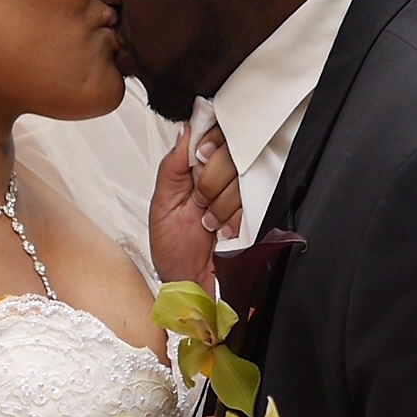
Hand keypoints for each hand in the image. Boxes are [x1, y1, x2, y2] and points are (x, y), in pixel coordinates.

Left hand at [149, 126, 240, 290]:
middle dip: (211, 182)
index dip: (210, 142)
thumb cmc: (172, 250)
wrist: (189, 284)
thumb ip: (172, 166)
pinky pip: (253, 203)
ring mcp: (238, 196)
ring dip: (222, 206)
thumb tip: (186, 131)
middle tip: (199, 202)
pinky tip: (224, 232)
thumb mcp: (161, 205)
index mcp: (194, 171)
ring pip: (242, 178)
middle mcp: (219, 179)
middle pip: (231, 154)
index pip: (212, 135)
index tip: (200, 158)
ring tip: (208, 224)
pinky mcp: (254, 214)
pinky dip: (235, 220)